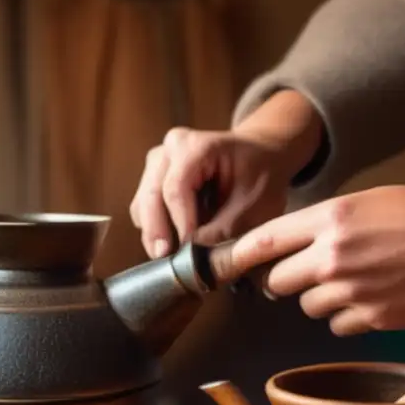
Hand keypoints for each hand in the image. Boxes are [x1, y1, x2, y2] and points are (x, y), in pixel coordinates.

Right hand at [129, 90, 324, 258]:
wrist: (260, 156)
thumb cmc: (261, 176)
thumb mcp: (254, 204)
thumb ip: (223, 228)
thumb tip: (192, 253)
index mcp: (197, 146)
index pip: (176, 188)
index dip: (179, 222)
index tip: (187, 250)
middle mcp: (171, 148)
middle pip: (151, 194)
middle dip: (157, 230)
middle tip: (164, 258)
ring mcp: (158, 160)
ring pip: (142, 203)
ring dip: (153, 231)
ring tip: (168, 256)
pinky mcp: (153, 176)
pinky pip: (143, 207)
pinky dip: (154, 227)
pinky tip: (171, 241)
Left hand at [229, 184, 404, 334]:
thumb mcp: (364, 202)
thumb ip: (322, 224)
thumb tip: (286, 246)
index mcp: (329, 219)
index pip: (264, 241)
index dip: (240, 256)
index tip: (227, 264)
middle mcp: (333, 256)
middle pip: (277, 282)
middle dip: (287, 280)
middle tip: (309, 272)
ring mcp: (351, 290)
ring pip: (307, 307)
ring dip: (321, 298)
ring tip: (356, 280)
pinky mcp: (371, 317)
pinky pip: (337, 325)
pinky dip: (348, 316)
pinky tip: (372, 297)